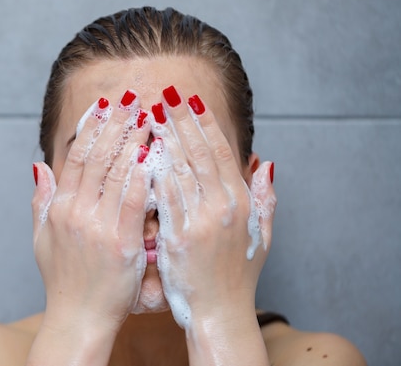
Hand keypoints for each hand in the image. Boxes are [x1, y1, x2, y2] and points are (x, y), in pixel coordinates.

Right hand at [31, 91, 151, 334]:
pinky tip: (153, 153)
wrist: (77, 318)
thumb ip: (40, 200)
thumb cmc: (62, 279)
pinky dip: (142, 175)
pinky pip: (133, 201)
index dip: (91, 127)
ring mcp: (97, 226)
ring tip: (146, 115)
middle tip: (130, 97)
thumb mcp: (41, 238)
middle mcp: (76, 212)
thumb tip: (38, 167)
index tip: (104, 104)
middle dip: (115, 123)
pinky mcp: (120, 242)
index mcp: (60, 207)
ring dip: (132, 140)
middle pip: (97, 157)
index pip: (77, 157)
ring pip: (115, 173)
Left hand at [149, 87, 276, 329]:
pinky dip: (153, 172)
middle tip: (167, 94)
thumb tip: (264, 161)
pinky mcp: (178, 236)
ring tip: (152, 113)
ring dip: (165, 139)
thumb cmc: (238, 274)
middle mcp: (224, 207)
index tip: (191, 101)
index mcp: (242, 202)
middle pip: (200, 153)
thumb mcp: (262, 235)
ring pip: (180, 169)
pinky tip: (142, 152)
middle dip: (182, 121)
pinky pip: (163, 196)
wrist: (219, 312)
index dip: (205, 124)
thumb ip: (265, 197)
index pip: (222, 152)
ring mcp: (201, 221)